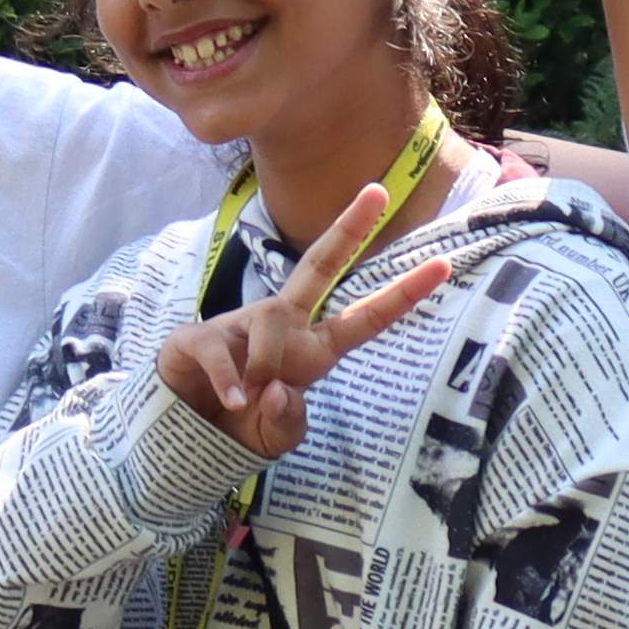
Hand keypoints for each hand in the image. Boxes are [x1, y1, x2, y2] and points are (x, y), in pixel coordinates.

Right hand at [151, 171, 460, 457]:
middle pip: (321, 266)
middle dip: (349, 228)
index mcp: (313, 349)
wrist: (185, 435)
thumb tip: (277, 389)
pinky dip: (231, 383)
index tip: (442, 265)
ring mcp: (243, 323)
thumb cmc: (242, 427)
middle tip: (378, 191)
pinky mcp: (203, 335)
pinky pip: (224, 352)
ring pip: (269, 328)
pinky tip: (233, 401)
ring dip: (262, 368)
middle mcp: (284, 324)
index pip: (366, 318)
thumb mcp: (276, 437)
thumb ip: (286, 421)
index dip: (403, 294)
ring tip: (245, 402)